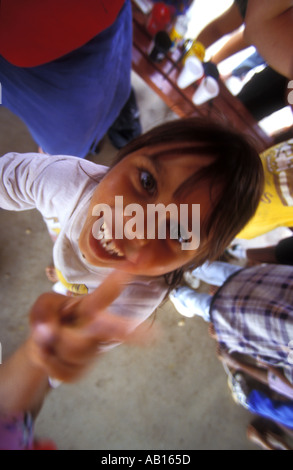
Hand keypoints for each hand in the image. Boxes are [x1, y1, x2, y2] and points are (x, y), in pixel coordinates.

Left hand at [28, 270, 151, 381]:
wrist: (43, 347)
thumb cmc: (52, 318)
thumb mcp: (44, 304)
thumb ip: (44, 310)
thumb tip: (49, 331)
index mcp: (91, 307)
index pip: (106, 295)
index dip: (116, 283)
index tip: (129, 269)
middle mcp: (98, 329)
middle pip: (107, 330)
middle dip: (114, 330)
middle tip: (114, 329)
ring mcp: (90, 352)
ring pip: (72, 350)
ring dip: (51, 344)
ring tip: (48, 338)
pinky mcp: (79, 372)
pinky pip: (60, 369)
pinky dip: (45, 361)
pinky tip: (48, 353)